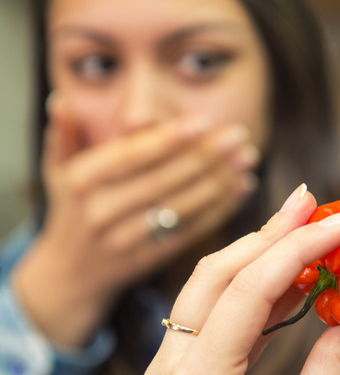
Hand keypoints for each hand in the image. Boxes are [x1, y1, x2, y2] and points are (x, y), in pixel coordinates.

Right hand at [11, 95, 257, 347]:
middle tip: (238, 135)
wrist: (70, 274)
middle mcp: (100, 211)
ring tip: (247, 158)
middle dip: (205, 156)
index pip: (131, 156)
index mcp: (80, 181)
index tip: (203, 122)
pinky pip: (190, 231)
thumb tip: (60, 100)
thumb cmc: (72, 208)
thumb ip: (63, 135)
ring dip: (219, 181)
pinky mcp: (150, 259)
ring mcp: (125, 239)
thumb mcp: (57, 170)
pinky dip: (219, 209)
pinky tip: (242, 187)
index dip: (168, 139)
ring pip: (180, 206)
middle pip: (163, 180)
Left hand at [141, 185, 339, 374]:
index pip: (247, 291)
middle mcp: (170, 368)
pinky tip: (293, 274)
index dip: (297, 248)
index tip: (339, 222)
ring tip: (310, 230)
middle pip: (216, 273)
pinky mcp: (180, 368)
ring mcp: (168, 367)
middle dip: (270, 233)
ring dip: (261, 253)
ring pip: (208, 285)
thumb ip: (337, 365)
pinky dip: (255, 286)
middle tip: (315, 204)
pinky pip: (213, 310)